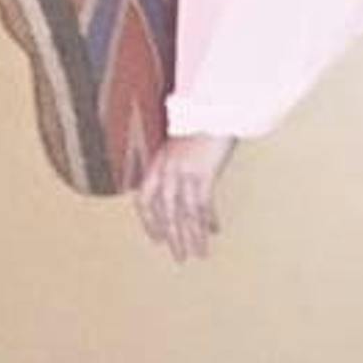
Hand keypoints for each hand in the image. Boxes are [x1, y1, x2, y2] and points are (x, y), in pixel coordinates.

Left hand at [135, 133, 233, 260]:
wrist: (216, 106)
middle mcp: (166, 170)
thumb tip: (184, 183)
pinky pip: (202, 205)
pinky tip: (214, 231)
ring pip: (184, 214)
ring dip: (192, 236)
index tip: (156, 239)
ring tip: (199, 253)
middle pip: (165, 212)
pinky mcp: (202, 173)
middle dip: (173, 237)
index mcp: (158, 163)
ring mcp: (183, 172)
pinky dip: (207, 221)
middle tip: (180, 256)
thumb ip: (178, 163)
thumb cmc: (204, 122)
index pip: (145, 200)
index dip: (150, 222)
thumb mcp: (183, 144)